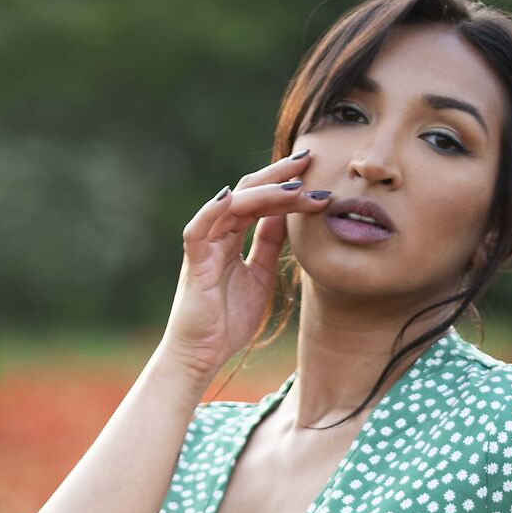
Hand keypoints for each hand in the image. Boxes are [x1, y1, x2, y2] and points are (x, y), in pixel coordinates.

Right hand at [159, 146, 335, 378]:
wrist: (203, 354)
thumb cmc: (228, 320)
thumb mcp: (261, 276)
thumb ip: (270, 245)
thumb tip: (289, 215)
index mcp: (233, 236)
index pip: (262, 201)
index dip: (288, 187)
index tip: (317, 177)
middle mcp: (219, 233)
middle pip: (249, 191)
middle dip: (279, 175)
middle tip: (309, 158)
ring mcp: (205, 244)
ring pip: (233, 204)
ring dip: (265, 192)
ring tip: (295, 185)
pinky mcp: (194, 260)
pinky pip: (201, 227)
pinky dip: (214, 208)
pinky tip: (234, 194)